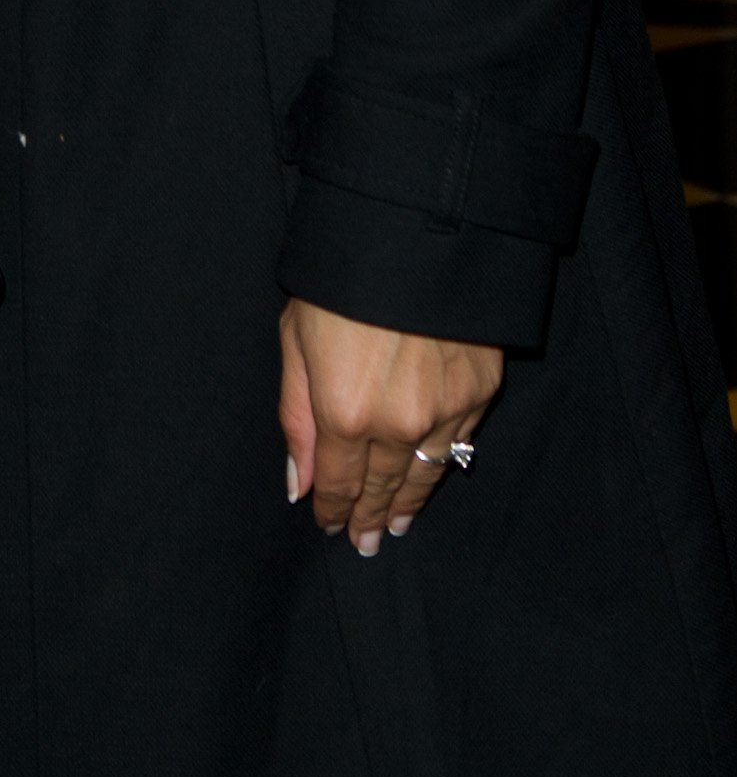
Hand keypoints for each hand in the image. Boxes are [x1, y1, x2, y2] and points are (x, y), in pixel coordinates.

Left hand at [279, 297, 499, 553]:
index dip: (332, 509)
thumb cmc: (338, 281)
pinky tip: (431, 478)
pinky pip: (458, 445)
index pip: (337, 483)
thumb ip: (297, 418)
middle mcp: (398, 425)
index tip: (329, 526)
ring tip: (392, 526)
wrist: (413, 235)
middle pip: (380, 487)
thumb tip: (298, 484)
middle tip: (364, 542)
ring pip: (424, 476)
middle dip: (367, 515)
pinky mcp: (480, 392)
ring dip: (406, 504)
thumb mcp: (296, 340)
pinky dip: (442, 467)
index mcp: (345, 413)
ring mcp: (445, 412)